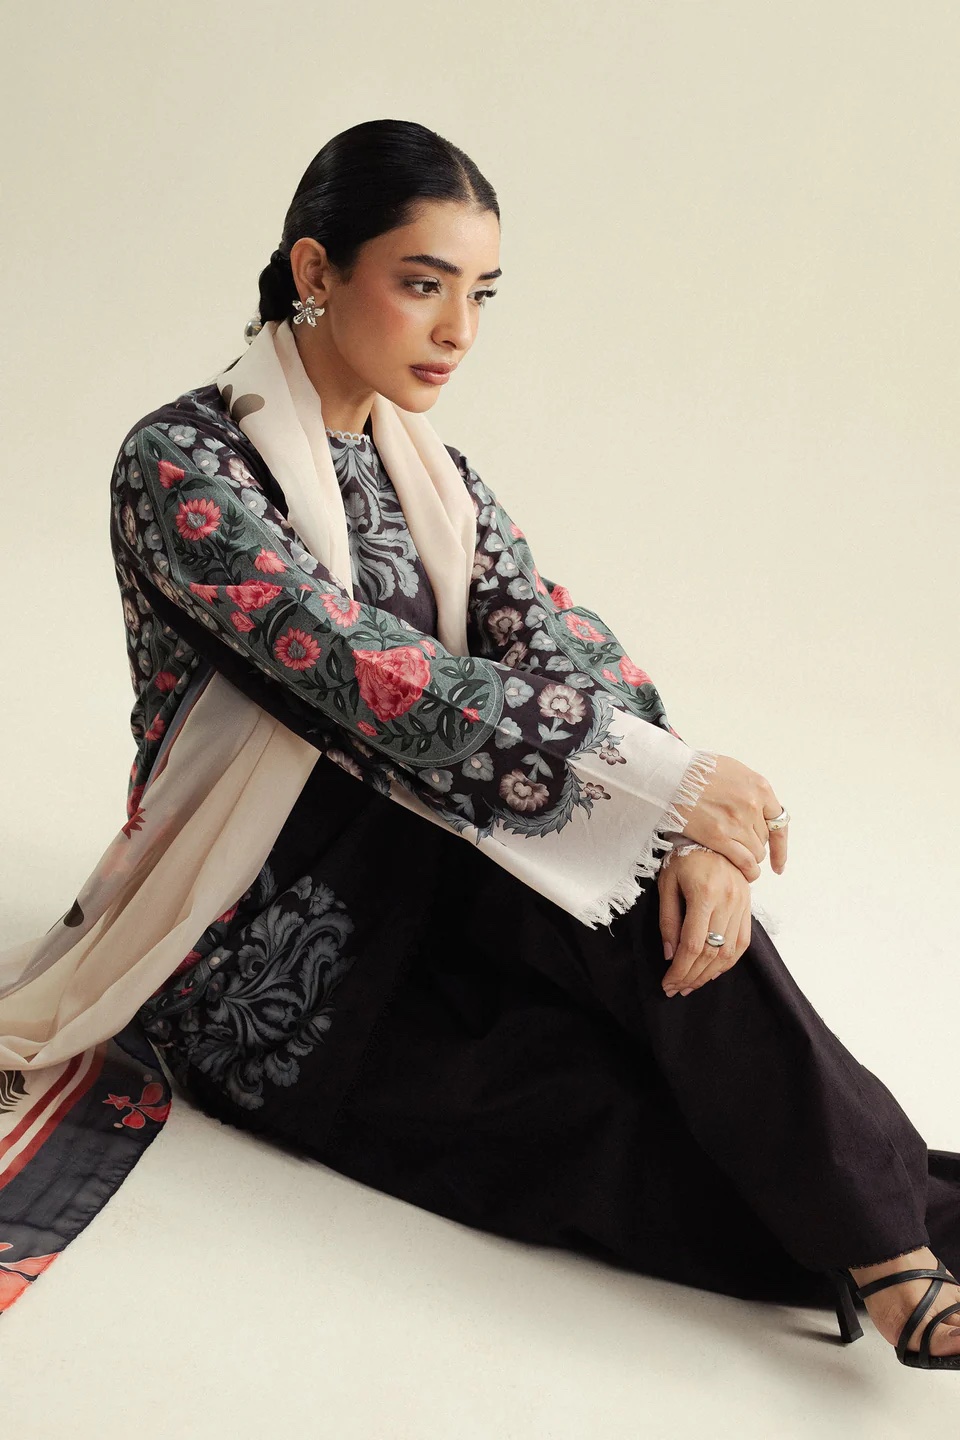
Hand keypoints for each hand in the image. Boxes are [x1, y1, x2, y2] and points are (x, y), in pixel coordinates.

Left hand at [657, 845, 751, 994]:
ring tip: (692, 985)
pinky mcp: (747, 906)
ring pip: (730, 951)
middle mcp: (727, 901)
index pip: (693, 944)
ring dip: (710, 973)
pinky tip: (713, 971)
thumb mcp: (667, 884)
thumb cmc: (683, 858)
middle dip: (692, 976)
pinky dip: (729, 961)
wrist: (711, 837)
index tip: (667, 984)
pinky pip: (743, 941)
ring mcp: (741, 904)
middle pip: (713, 952)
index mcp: (704, 894)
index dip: (680, 970)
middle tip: (676, 989)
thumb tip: (670, 956)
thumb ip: (668, 920)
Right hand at [671, 753, 787, 882]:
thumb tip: (757, 808)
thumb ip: (748, 789)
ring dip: (749, 858)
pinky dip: (748, 871)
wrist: (669, 775)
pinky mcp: (719, 836)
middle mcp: (752, 804)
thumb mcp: (731, 770)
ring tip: (736, 859)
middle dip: (754, 844)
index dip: (780, 844)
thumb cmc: (694, 770)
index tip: (779, 860)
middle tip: (740, 848)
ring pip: (756, 852)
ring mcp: (737, 821)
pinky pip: (744, 862)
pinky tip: (746, 875)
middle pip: (764, 838)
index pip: (779, 820)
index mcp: (758, 786)